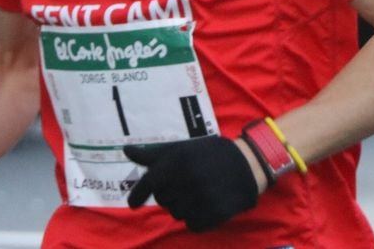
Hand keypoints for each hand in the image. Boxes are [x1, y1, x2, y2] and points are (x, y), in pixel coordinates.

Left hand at [124, 136, 257, 231]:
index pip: (150, 181)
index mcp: (178, 160)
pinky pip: (192, 224)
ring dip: (184, 206)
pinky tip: (208, 203)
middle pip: (163, 199)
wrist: (248, 164)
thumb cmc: (209, 155)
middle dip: (170, 194)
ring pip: (176, 213)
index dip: (138, 193)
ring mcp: (201, 198)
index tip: (132, 205)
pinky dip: (197, 218)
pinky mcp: (213, 214)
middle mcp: (187, 179)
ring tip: (200, 191)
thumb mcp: (181, 149)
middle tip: (187, 183)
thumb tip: (125, 150)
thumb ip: (153, 154)